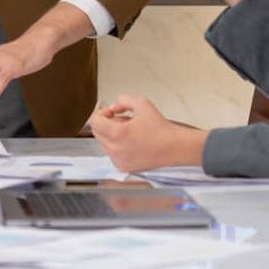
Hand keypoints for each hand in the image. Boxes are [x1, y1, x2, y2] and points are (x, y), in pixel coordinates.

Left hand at [89, 94, 206, 171]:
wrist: (174, 147)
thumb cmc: (160, 127)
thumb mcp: (142, 104)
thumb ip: (122, 100)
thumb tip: (112, 107)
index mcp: (117, 133)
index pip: (94, 122)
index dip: (101, 113)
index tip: (111, 112)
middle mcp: (115, 149)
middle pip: (97, 132)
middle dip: (106, 124)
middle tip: (123, 120)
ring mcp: (118, 160)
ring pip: (104, 144)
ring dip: (111, 135)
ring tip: (130, 132)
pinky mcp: (124, 168)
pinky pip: (112, 154)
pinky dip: (117, 147)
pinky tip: (132, 143)